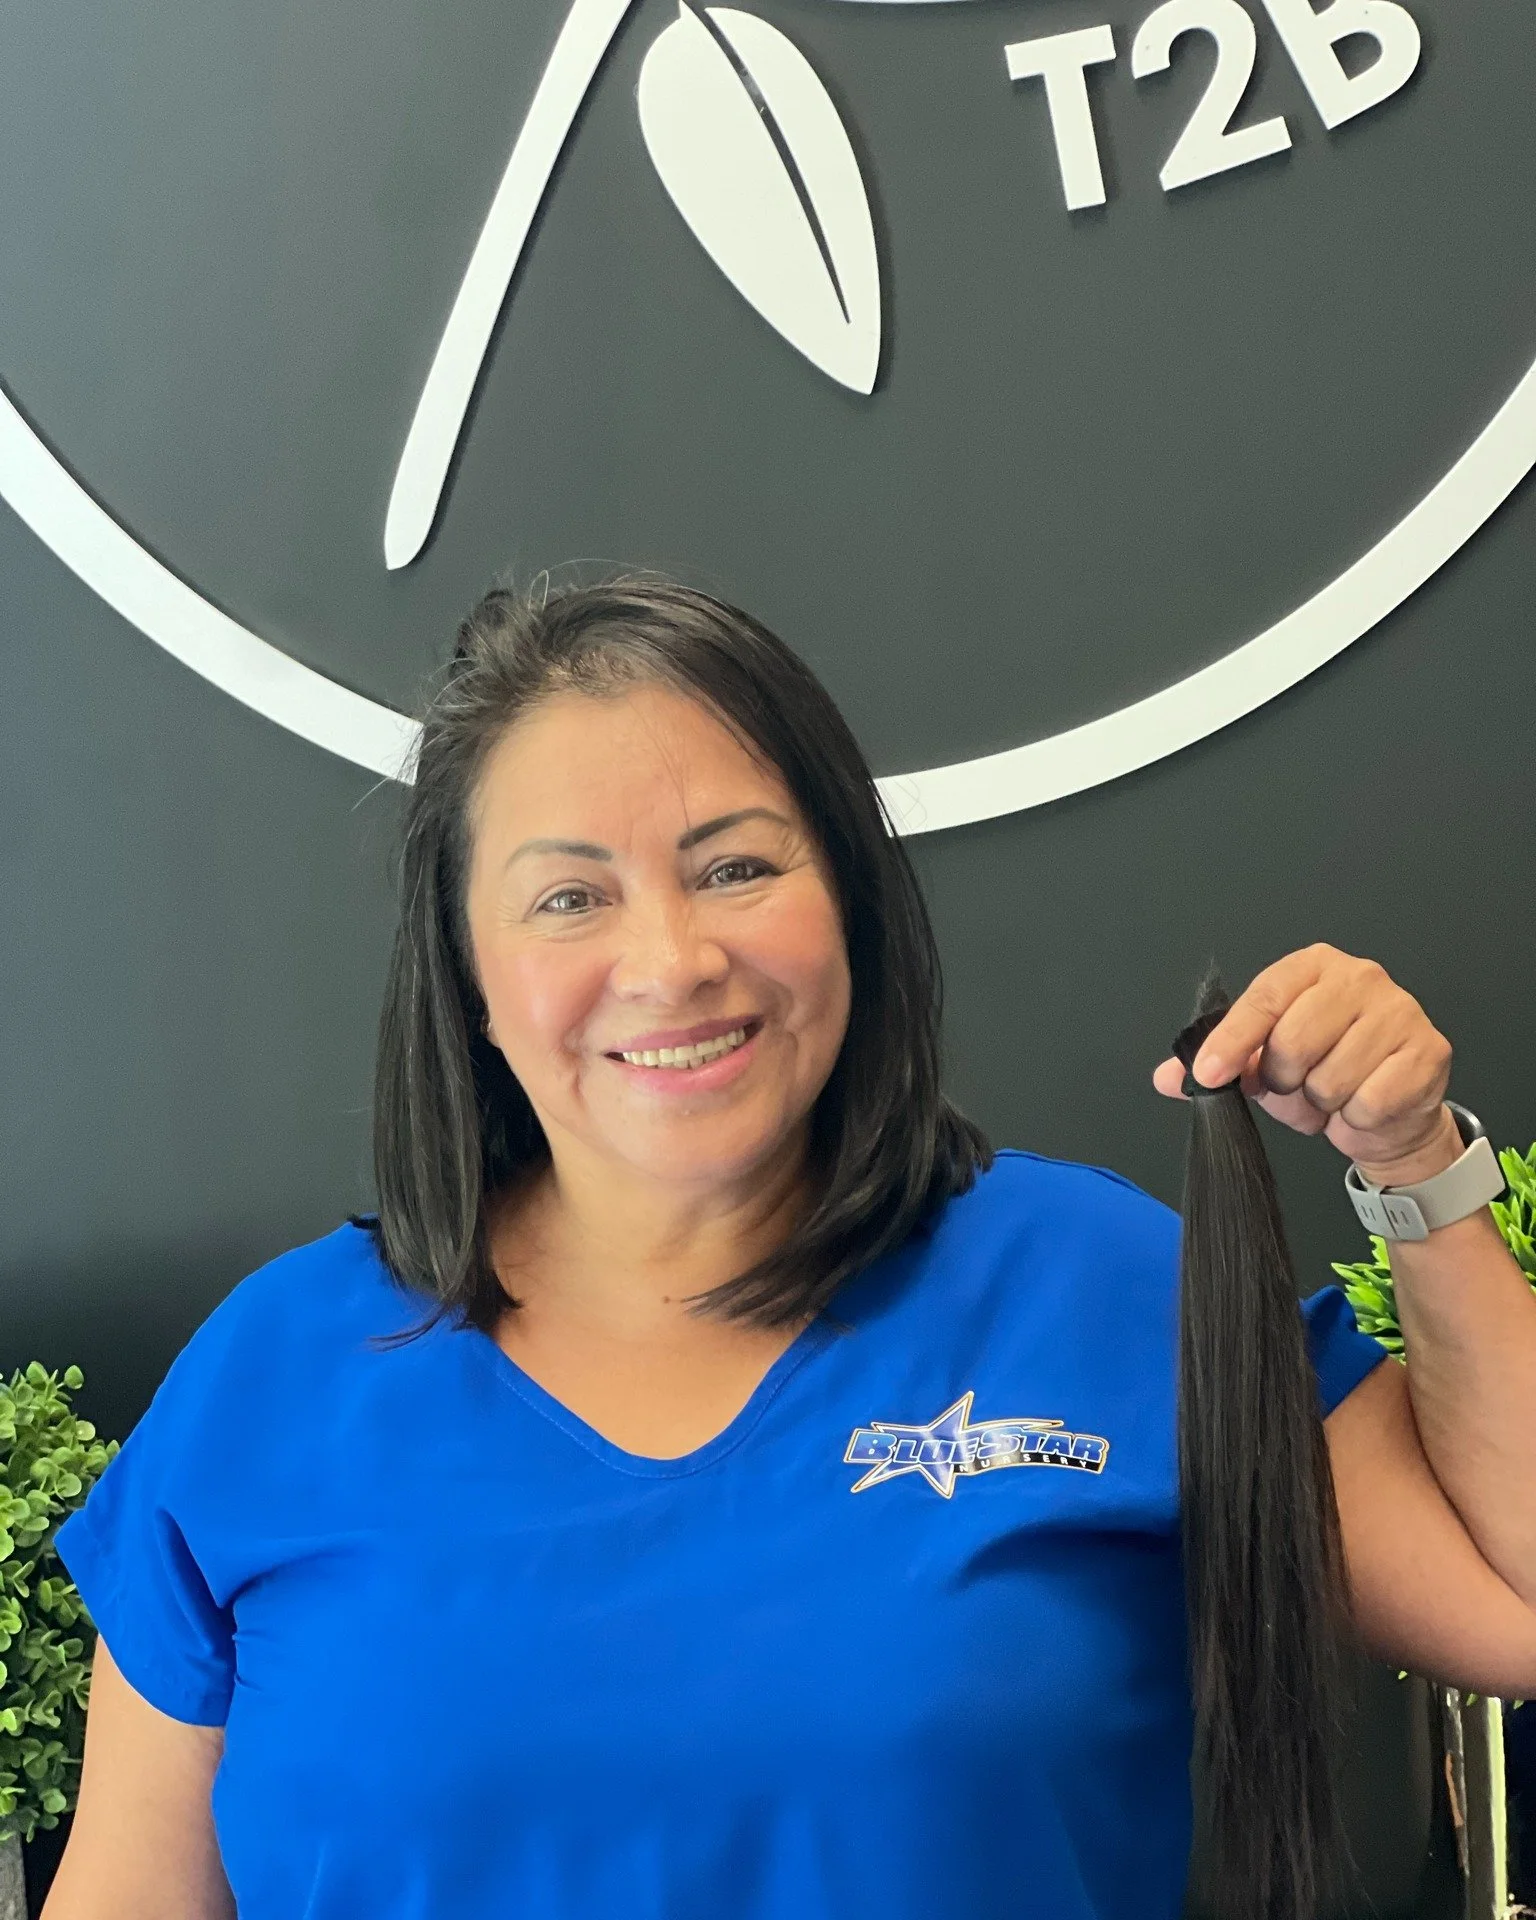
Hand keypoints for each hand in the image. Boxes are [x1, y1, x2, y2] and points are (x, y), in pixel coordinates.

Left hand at [1151, 943, 1460, 1186]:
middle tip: (1296, 1084)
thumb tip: (1168, 1077)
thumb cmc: (1322, 1077)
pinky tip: (1365, 1103)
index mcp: (1313, 967)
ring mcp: (1400, 1010)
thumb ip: (1216, 1065)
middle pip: (1294, 1040)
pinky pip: (1369, 1101)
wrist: (1387, 1116)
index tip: (1208, 1074)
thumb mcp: (1262, 1068)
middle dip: (1284, 1079)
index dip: (1232, 1041)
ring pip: (1331, 1077)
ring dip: (1323, 1101)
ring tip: (1333, 1093)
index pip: (1263, 998)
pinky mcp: (1428, 1051)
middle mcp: (1360, 977)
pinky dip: (1357, 1116)